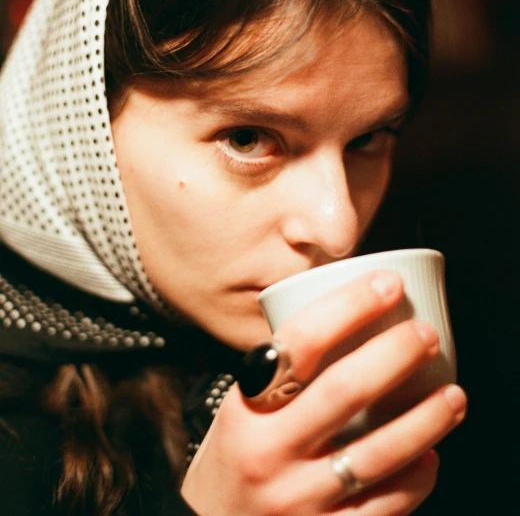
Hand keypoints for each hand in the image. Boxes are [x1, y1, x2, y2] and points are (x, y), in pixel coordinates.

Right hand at [181, 270, 465, 515]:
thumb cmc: (235, 457)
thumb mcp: (240, 409)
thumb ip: (283, 373)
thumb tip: (349, 317)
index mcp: (247, 407)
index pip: (300, 342)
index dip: (350, 306)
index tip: (388, 284)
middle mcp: (270, 452)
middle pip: (345, 390)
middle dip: (396, 354)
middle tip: (426, 334)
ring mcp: (298, 498)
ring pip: (376, 454)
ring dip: (425, 420)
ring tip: (453, 395)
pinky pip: (383, 507)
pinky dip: (416, 479)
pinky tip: (430, 455)